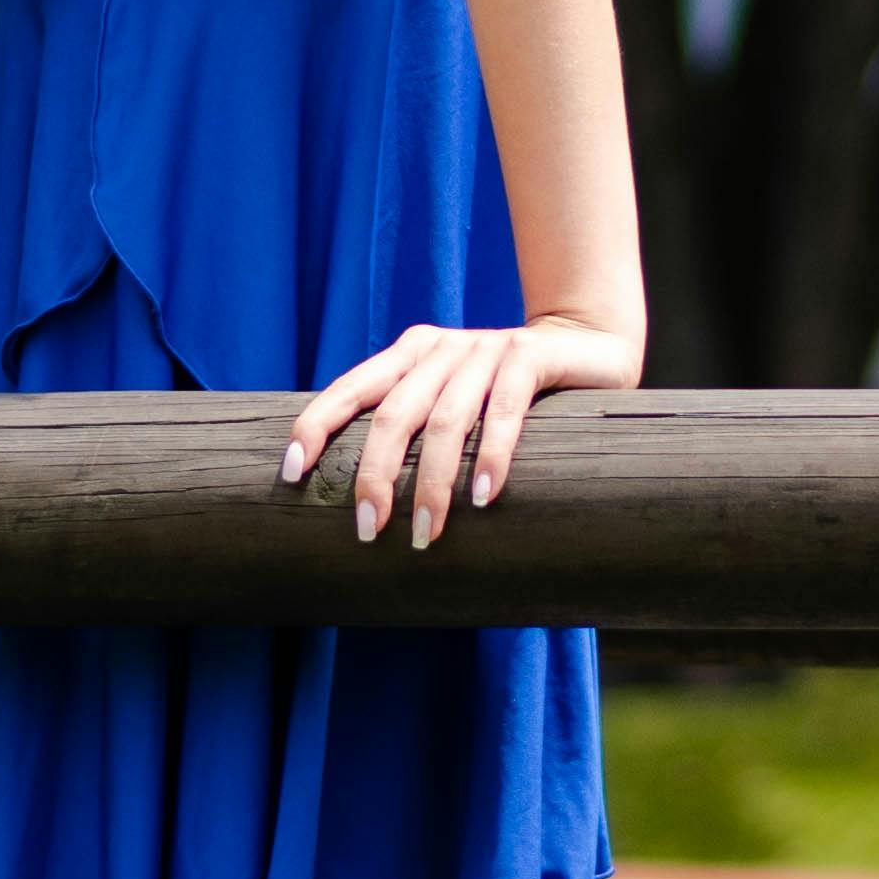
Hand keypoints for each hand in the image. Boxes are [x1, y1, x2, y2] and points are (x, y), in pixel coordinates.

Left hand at [281, 310, 643, 549]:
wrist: (587, 343)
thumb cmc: (507, 390)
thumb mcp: (453, 399)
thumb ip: (416, 425)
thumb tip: (363, 500)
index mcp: (410, 354)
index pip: (351, 389)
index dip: (315, 426)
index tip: (290, 472)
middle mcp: (441, 348)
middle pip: (393, 415)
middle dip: (375, 475)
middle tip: (367, 530)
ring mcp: (486, 349)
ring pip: (445, 421)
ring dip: (432, 483)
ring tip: (424, 534)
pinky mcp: (530, 355)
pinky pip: (504, 409)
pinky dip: (491, 456)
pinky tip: (482, 497)